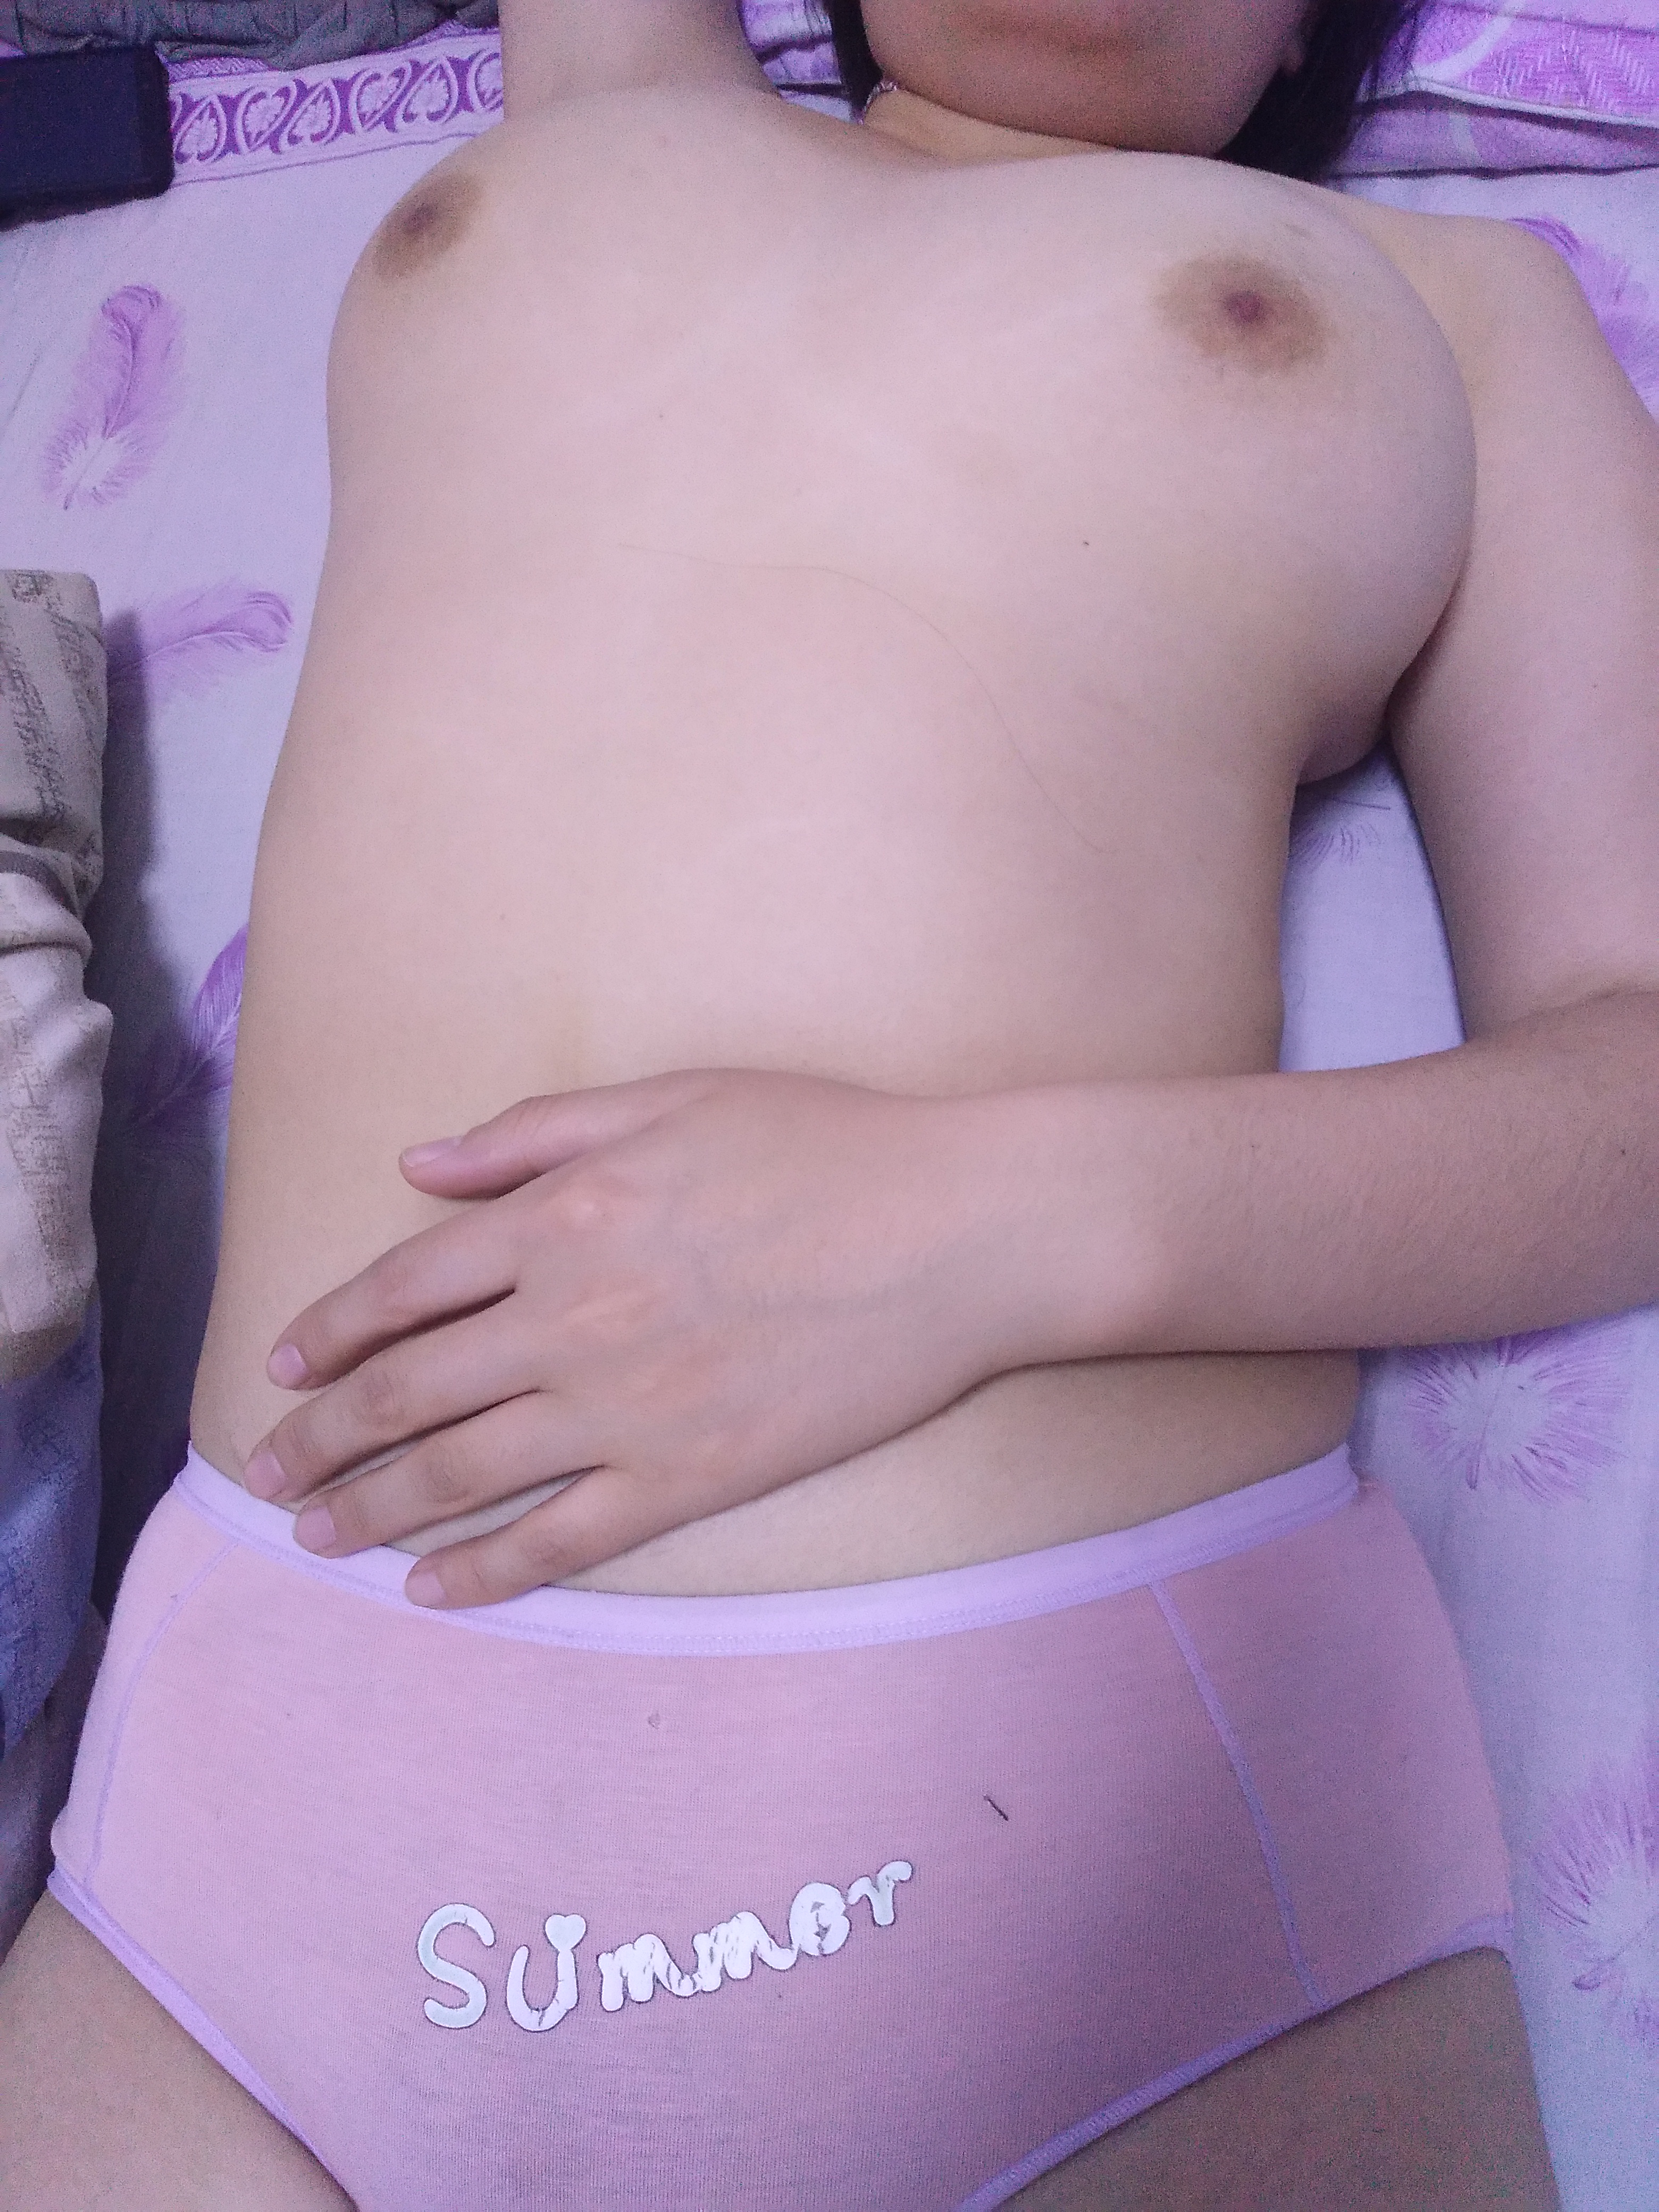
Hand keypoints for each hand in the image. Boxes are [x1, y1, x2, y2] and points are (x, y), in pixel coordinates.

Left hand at [248, 1071, 1055, 1606]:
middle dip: (321, 1437)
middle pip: (408, 1392)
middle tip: (267, 1471)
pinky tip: (433, 1588)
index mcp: (560, 1215)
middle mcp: (571, 1316)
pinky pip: (562, 1538)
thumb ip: (533, 1131)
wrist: (957, 1231)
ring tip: (319, 1538)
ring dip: (374, 1508)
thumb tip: (417, 1165)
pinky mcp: (690, 1477)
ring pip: (462, 1472)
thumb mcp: (670, 1097)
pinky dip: (486, 1569)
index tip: (282, 1370)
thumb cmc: (823, 1143)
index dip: (329, 1332)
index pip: (403, 1286)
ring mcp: (627, 1406)